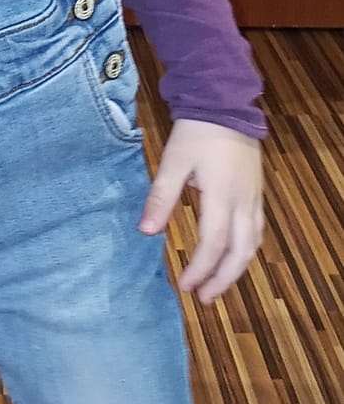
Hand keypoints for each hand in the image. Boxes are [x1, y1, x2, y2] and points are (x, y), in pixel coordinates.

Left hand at [138, 118, 262, 304]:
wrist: (225, 105)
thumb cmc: (196, 132)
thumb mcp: (172, 162)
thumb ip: (161, 197)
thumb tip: (146, 232)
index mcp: (222, 196)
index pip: (212, 245)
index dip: (199, 269)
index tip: (184, 286)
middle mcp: (244, 202)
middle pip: (240, 252)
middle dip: (223, 280)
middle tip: (204, 298)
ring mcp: (254, 198)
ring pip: (253, 244)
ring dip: (237, 268)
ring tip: (218, 285)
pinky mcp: (256, 192)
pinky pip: (257, 230)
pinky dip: (246, 250)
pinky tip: (234, 256)